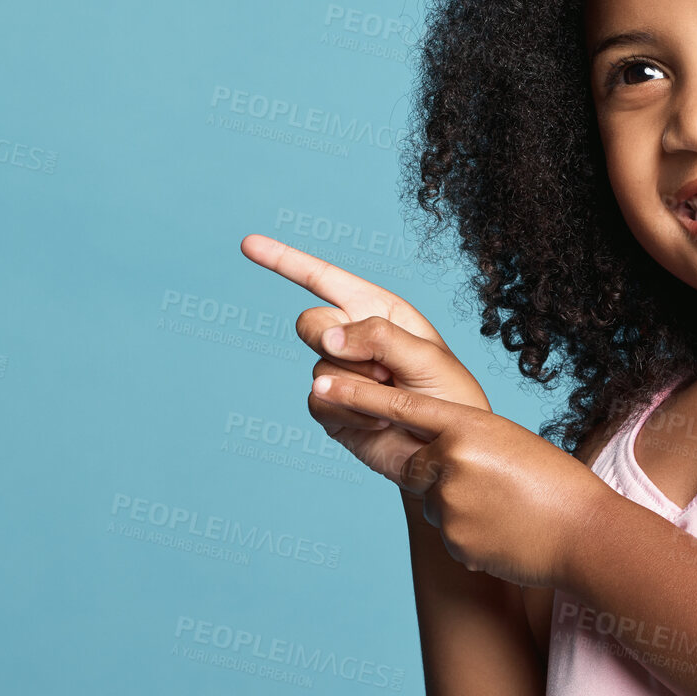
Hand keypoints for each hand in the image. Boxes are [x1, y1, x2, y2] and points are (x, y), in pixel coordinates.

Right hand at [239, 233, 490, 478]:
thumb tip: (328, 338)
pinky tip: (379, 420)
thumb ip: (380, 338)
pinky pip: (319, 401)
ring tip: (393, 397)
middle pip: (311, 324)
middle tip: (378, 367)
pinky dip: (350, 411)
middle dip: (332, 340)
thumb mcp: (427, 357)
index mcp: (378, 311)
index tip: (247, 244)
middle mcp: (353, 338)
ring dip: (359, 386)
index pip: (325, 279)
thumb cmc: (448, 397)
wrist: (443, 452)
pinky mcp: (330, 408)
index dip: (285, 261)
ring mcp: (338, 374)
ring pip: (320, 367)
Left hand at [311, 372, 613, 587]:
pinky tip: (505, 533)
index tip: (321, 384)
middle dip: (436, 471)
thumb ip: (467, 443)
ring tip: (507, 510)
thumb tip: (434, 463)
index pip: (402, 406)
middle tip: (484, 482)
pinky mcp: (451, 540)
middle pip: (413, 463)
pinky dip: (470, 533)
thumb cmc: (558, 485)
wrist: (586, 536)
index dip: (358, 395)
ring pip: (432, 501)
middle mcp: (452, 461)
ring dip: (460, 506)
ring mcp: (449, 503)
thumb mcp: (513, 444)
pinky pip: (446, 533)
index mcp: (471, 425)